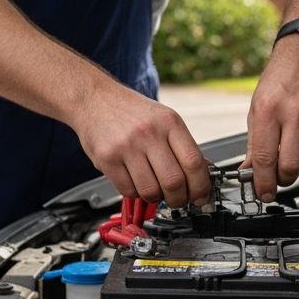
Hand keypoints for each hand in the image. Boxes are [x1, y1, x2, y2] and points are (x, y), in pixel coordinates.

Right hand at [71, 85, 211, 207]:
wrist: (94, 99)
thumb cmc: (131, 112)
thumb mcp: (163, 119)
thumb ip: (182, 146)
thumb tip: (205, 173)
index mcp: (169, 122)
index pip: (194, 162)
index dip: (201, 186)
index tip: (201, 196)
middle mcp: (148, 133)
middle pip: (174, 182)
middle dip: (179, 199)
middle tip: (177, 199)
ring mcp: (126, 146)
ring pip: (151, 191)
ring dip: (156, 197)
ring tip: (153, 188)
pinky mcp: (107, 159)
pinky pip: (128, 190)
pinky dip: (134, 193)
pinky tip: (134, 181)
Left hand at [245, 34, 298, 200]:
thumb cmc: (279, 79)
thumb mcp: (256, 107)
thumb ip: (253, 142)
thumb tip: (249, 171)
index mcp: (269, 110)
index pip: (265, 158)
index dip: (263, 182)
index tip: (263, 193)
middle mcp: (296, 112)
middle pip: (291, 166)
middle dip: (282, 178)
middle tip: (277, 176)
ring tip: (292, 151)